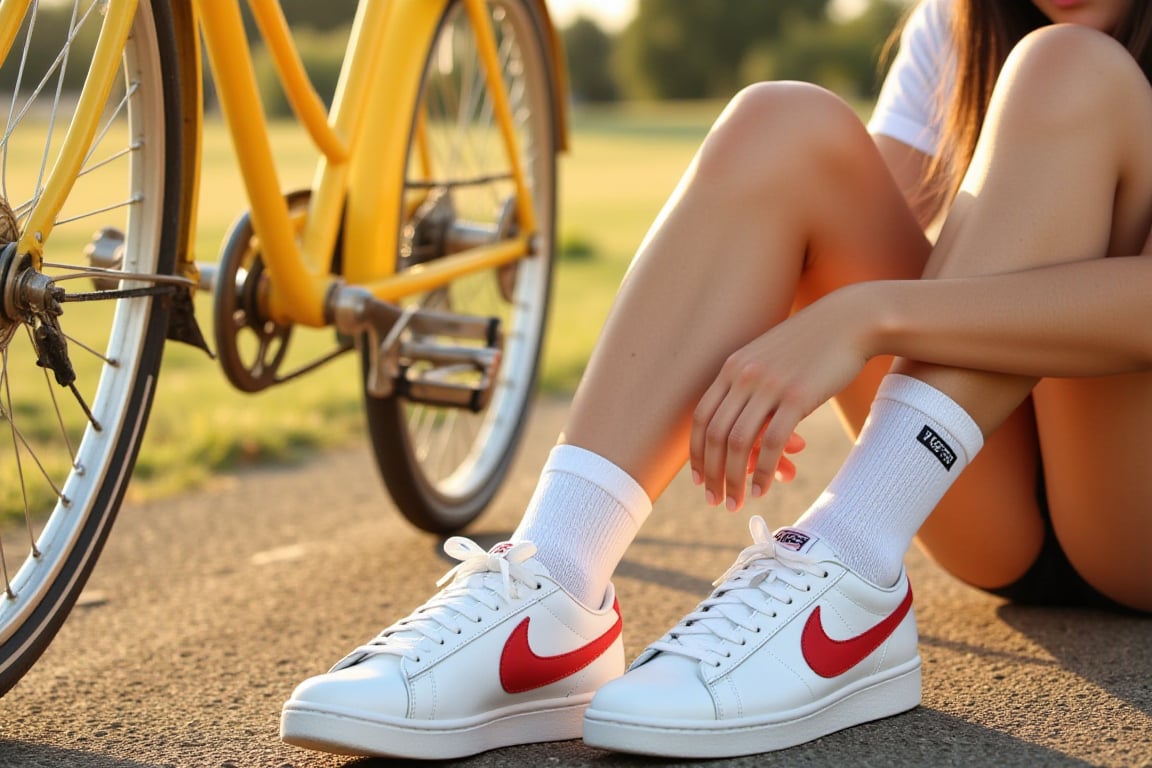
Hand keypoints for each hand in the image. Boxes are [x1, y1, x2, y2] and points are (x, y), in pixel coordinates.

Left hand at [689, 291, 870, 510]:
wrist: (850, 321)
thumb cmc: (811, 346)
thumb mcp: (770, 361)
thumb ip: (752, 390)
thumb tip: (745, 433)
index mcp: (732, 367)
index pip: (701, 417)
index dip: (697, 452)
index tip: (699, 478)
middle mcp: (744, 376)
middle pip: (714, 435)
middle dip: (712, 474)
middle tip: (715, 501)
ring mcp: (769, 386)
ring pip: (738, 443)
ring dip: (734, 479)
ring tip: (737, 503)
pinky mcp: (798, 397)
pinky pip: (771, 443)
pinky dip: (763, 472)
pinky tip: (763, 490)